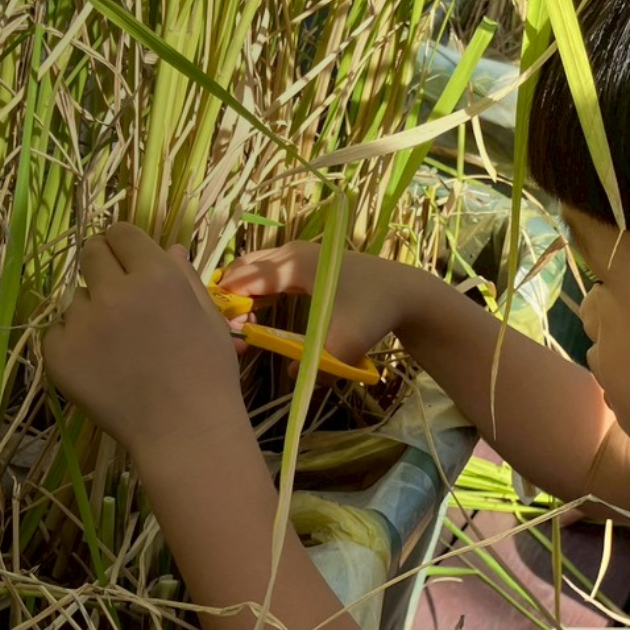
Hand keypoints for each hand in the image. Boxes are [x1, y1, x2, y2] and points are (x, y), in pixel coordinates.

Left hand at [42, 224, 246, 453]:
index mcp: (156, 276)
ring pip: (77, 298)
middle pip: (91, 253)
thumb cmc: (208, 375)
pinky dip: (75, 343)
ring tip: (119, 346)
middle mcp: (114, 292)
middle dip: (104, 266)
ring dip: (92, 310)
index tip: (129, 261)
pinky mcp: (59, 354)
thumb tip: (169, 249)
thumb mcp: (209, 319)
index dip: (126, 246)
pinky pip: (59, 331)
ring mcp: (82, 323)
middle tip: (118, 297)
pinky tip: (102, 365)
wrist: (184, 432)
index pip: (122, 233)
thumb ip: (185, 278)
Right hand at [219, 242, 426, 368]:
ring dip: (243, 295)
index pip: (241, 280)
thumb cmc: (374, 313)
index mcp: (292, 264)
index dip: (227, 306)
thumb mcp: (346, 344)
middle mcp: (291, 253)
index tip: (224, 333)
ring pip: (255, 271)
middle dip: (230, 298)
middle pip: (243, 270)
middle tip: (227, 330)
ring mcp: (299, 255)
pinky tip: (257, 316)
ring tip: (241, 327)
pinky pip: (270, 275)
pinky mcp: (308, 265)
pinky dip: (258, 291)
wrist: (405, 294)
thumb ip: (317, 364)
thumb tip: (293, 376)